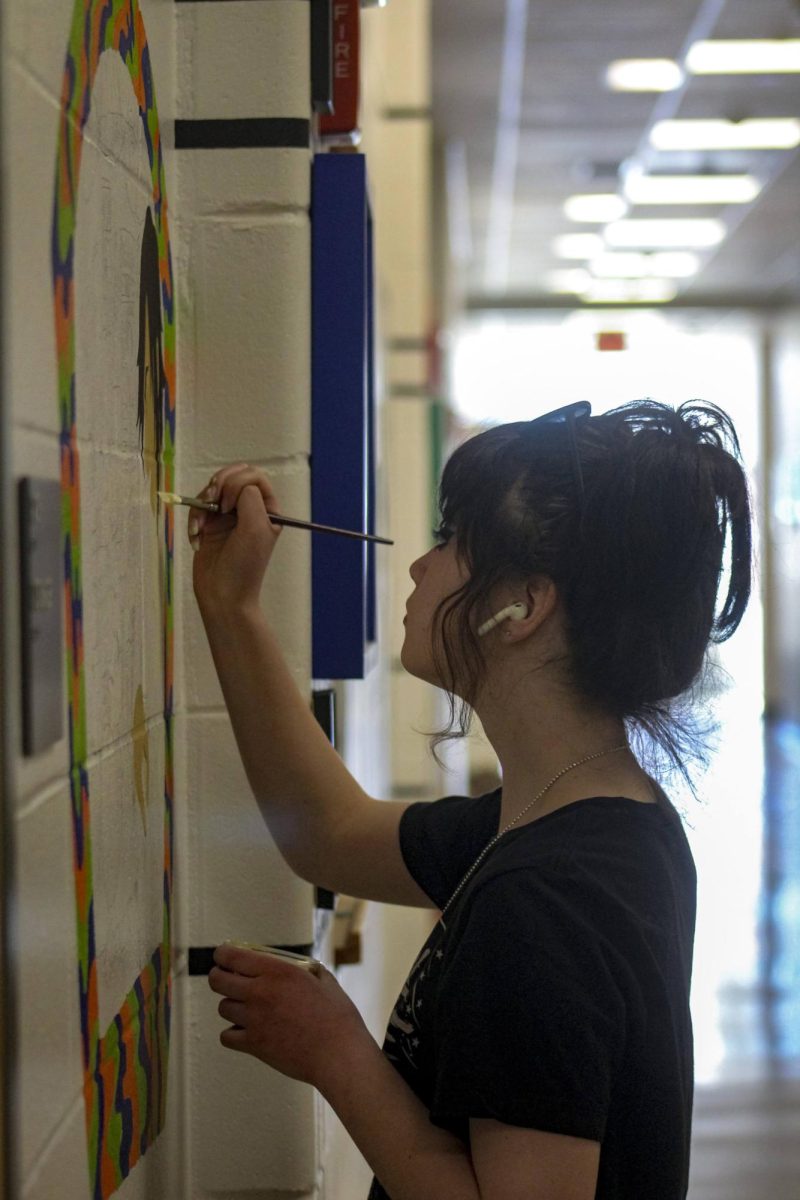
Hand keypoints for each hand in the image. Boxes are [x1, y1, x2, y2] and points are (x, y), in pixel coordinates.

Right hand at [189, 464, 283, 612]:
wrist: (223, 596)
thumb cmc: (245, 565)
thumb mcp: (256, 527)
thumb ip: (249, 497)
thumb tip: (237, 484)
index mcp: (267, 509)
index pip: (254, 476)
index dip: (238, 482)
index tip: (229, 505)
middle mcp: (249, 509)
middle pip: (232, 476)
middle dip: (218, 484)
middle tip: (212, 502)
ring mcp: (228, 516)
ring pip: (212, 490)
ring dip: (202, 504)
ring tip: (200, 526)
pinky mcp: (210, 525)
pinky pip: (198, 507)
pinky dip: (194, 519)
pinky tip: (196, 537)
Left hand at [208, 943, 371, 1089]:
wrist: (338, 1054)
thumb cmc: (337, 1017)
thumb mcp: (323, 979)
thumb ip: (304, 969)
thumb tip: (295, 966)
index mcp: (277, 971)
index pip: (232, 956)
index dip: (223, 954)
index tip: (223, 956)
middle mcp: (260, 992)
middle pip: (217, 980)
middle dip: (219, 977)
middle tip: (229, 980)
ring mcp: (254, 1020)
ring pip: (222, 1007)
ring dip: (232, 1005)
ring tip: (247, 1008)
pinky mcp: (253, 1044)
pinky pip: (227, 1036)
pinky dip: (233, 1033)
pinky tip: (248, 1031)